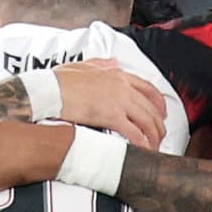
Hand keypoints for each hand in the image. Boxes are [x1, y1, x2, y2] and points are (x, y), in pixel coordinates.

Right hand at [52, 59, 169, 147]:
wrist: (49, 90)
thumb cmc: (60, 80)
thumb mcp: (83, 65)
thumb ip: (101, 63)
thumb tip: (114, 62)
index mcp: (116, 74)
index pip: (148, 88)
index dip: (159, 103)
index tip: (161, 113)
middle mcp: (122, 87)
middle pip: (151, 107)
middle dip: (159, 124)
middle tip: (160, 135)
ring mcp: (118, 101)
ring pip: (147, 120)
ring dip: (154, 136)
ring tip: (154, 146)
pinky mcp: (111, 116)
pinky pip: (134, 132)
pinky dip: (142, 143)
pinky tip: (144, 150)